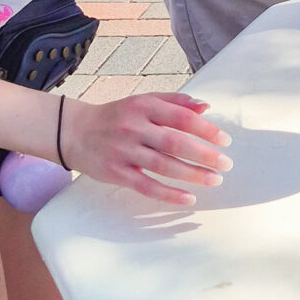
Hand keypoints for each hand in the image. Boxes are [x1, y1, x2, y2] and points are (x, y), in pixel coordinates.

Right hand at [62, 92, 231, 208]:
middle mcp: (134, 128)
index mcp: (144, 106)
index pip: (181, 117)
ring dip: (193, 175)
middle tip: (225, 164)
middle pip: (175, 143)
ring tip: (215, 180)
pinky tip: (189, 198)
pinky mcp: (117, 173)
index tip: (225, 141)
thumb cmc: (117, 116)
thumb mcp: (143, 101)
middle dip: (205, 155)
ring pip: (164, 166)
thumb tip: (206, 107)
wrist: (74, 132)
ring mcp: (124, 151)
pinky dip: (170, 194)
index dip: (206, 130)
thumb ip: (175, 102)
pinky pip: (147, 186)